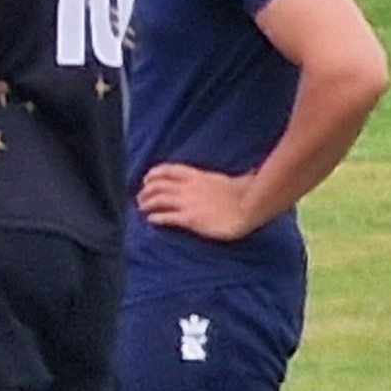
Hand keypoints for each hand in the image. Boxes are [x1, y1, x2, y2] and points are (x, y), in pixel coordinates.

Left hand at [137, 162, 261, 240]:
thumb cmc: (246, 194)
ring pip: (158, 200)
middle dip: (146, 191)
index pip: (169, 170)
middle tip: (140, 198)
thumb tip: (244, 173)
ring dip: (147, 204)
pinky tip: (151, 220)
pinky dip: (156, 218)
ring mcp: (188, 203)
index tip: (147, 178)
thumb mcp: (231, 179)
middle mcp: (188, 188)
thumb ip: (224, 178)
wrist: (249, 208)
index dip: (154, 173)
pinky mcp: (190, 219)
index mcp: (197, 176)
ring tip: (142, 209)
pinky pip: (167, 217)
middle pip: (158, 185)